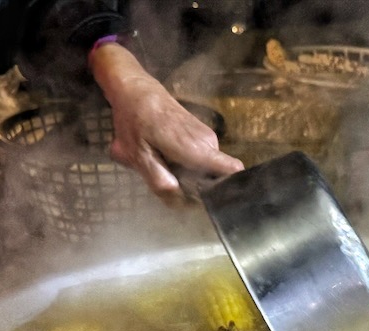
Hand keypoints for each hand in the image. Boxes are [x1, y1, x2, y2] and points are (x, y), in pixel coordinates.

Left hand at [89, 43, 243, 203]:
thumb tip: (178, 202)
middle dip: (197, 185)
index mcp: (198, 150)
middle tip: (171, 180)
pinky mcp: (203, 133)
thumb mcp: (138, 156)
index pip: (233, 170)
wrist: (135, 90)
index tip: (210, 199)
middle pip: (215, 176)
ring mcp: (208, 136)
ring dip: (190, 173)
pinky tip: (168, 155)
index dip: (227, 188)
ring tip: (165, 164)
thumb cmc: (135, 122)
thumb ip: (158, 180)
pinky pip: (203, 157)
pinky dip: (188, 162)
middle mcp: (209, 142)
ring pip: (207, 167)